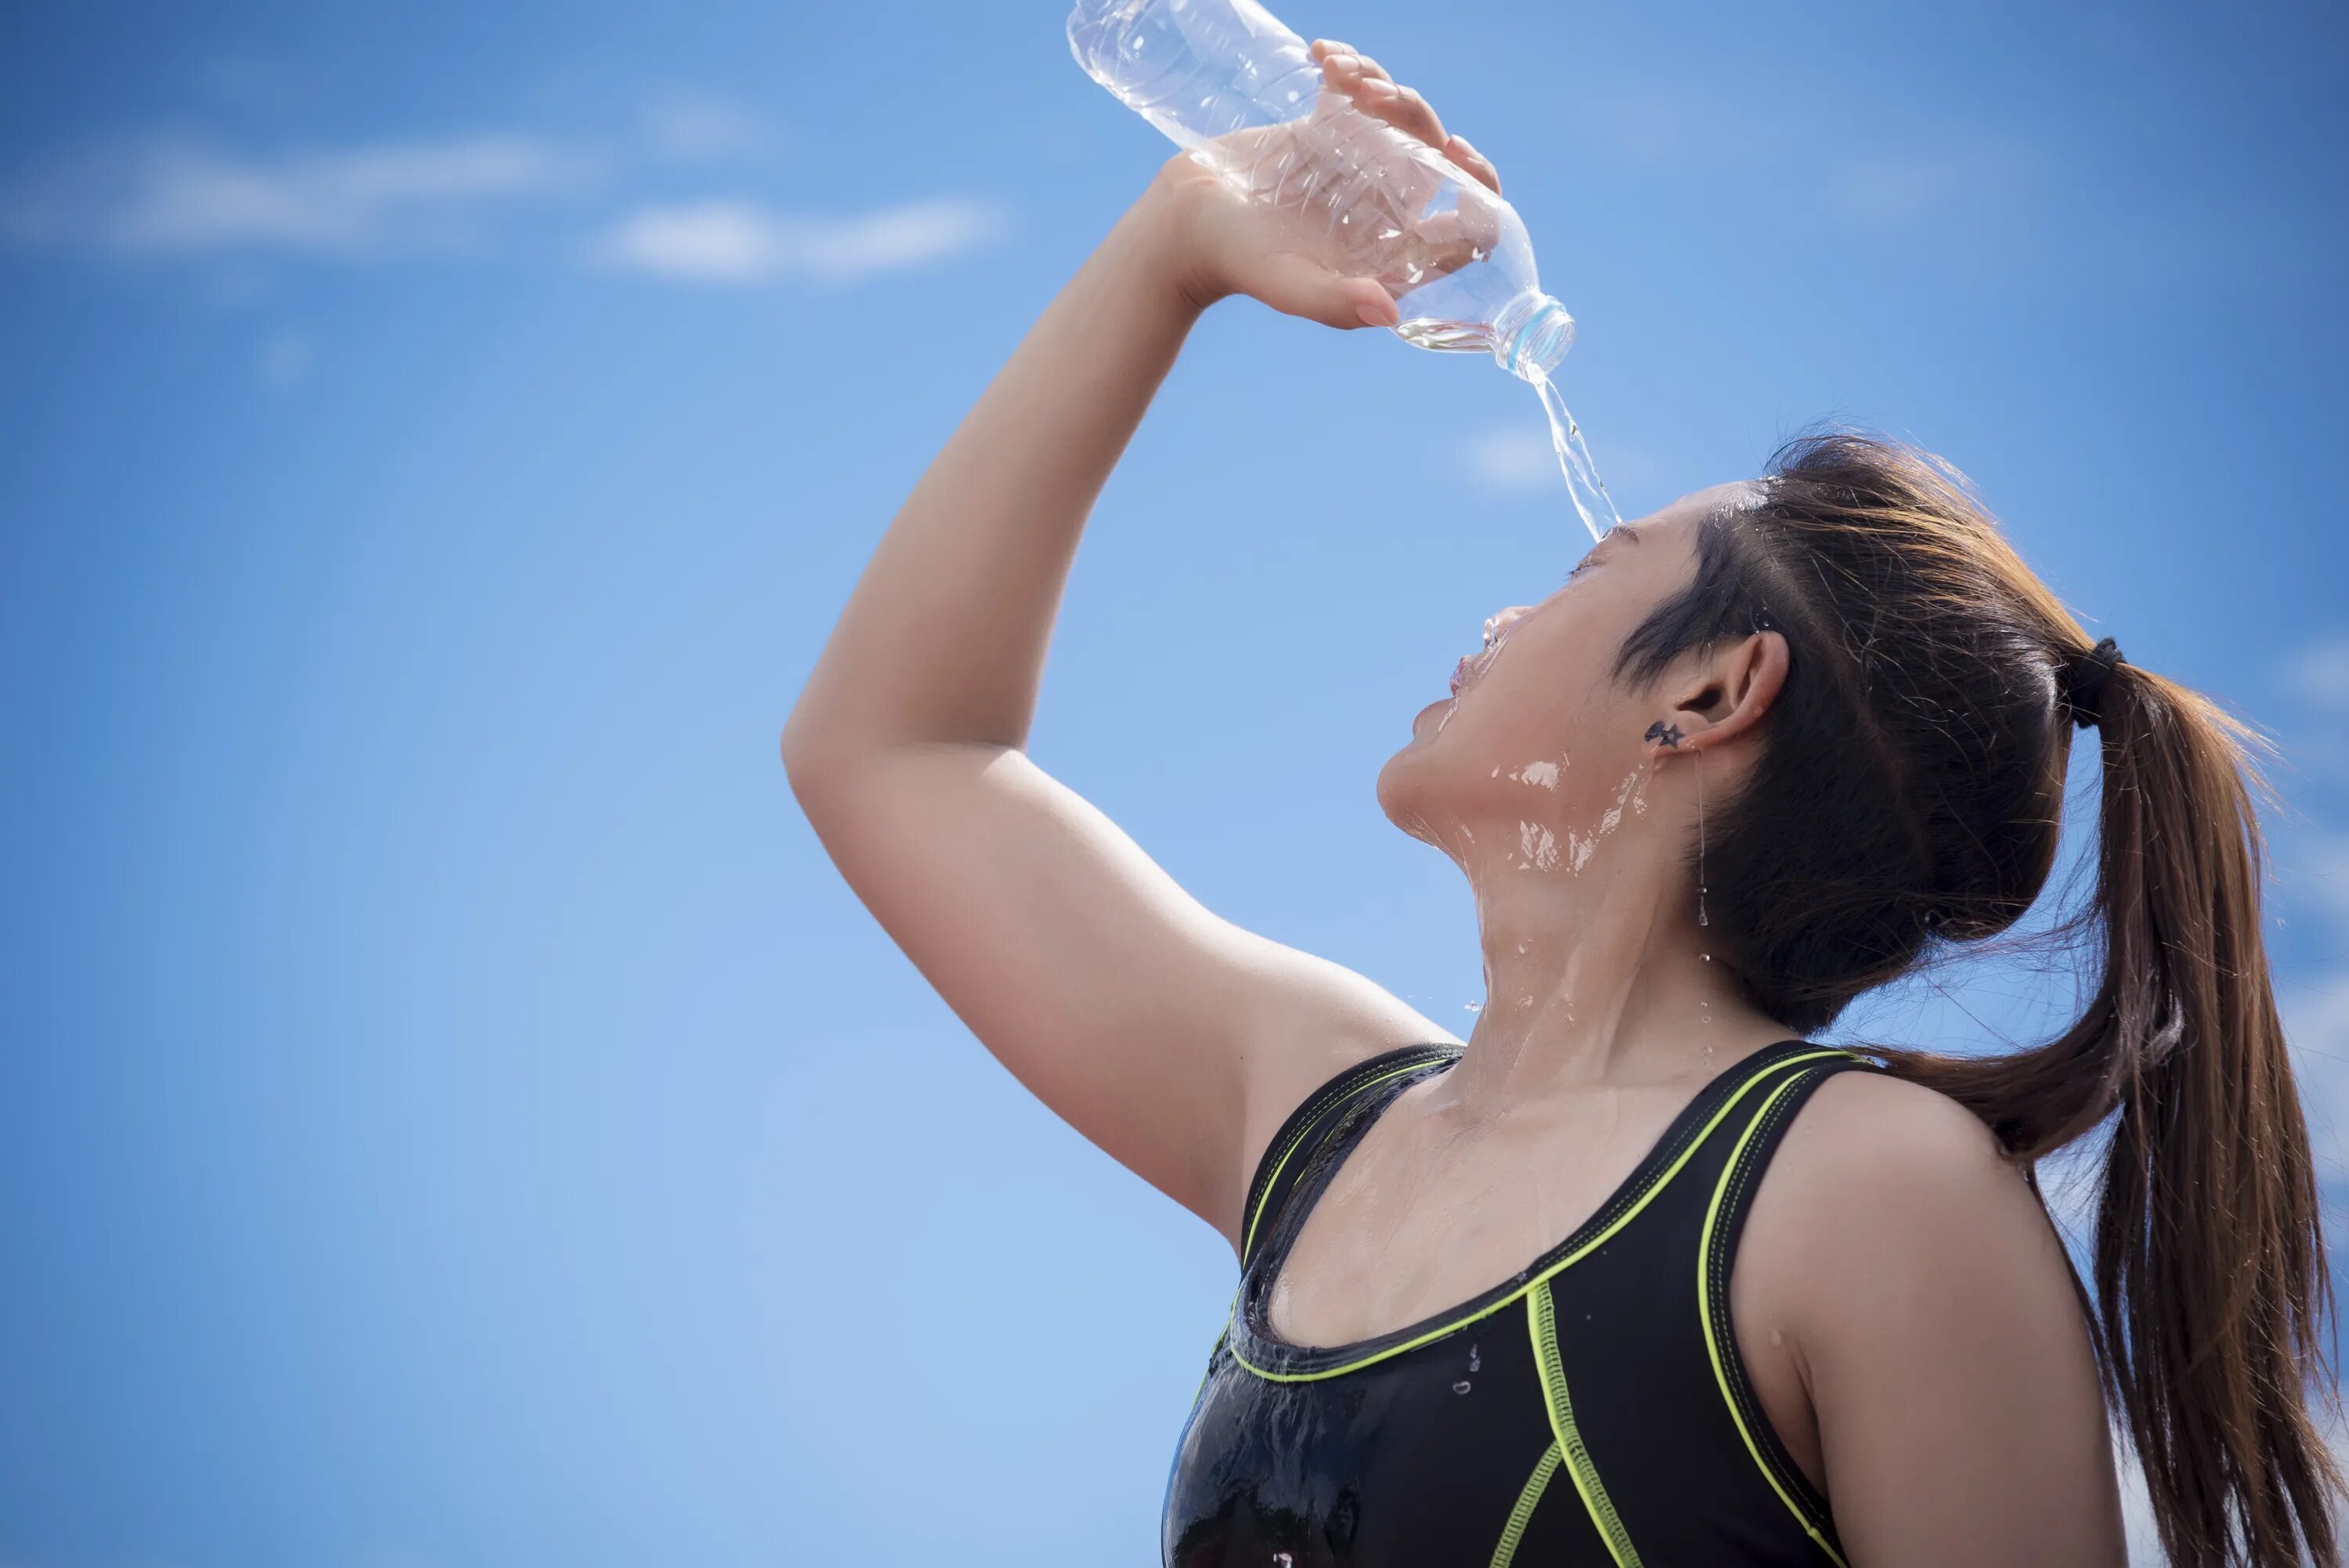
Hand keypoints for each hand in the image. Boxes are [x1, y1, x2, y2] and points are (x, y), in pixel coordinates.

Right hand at [1143, 38, 1507, 330]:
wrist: (1184, 224)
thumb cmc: (1238, 264)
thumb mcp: (1288, 285)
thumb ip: (1336, 302)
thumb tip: (1390, 310)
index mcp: (1392, 253)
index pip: (1466, 230)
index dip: (1479, 193)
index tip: (1454, 153)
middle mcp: (1385, 212)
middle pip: (1438, 160)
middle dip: (1420, 120)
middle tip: (1380, 100)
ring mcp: (1360, 169)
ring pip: (1404, 119)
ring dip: (1385, 87)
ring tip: (1344, 77)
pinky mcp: (1330, 133)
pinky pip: (1360, 91)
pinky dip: (1350, 67)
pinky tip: (1321, 57)